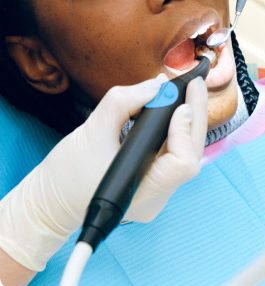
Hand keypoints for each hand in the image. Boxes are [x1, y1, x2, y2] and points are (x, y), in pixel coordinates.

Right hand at [0, 76, 207, 271]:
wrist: (48, 202)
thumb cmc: (64, 174)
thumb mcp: (90, 131)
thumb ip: (123, 103)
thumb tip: (157, 85)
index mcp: (142, 195)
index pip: (182, 162)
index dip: (184, 130)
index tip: (179, 103)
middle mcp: (156, 198)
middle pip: (190, 153)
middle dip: (194, 115)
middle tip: (194, 83)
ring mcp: (157, 193)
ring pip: (185, 152)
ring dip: (187, 120)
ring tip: (187, 91)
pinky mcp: (153, 183)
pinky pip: (174, 153)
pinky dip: (176, 130)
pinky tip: (175, 108)